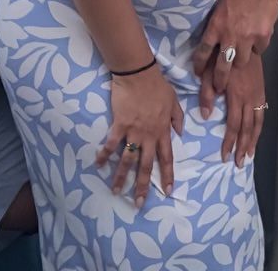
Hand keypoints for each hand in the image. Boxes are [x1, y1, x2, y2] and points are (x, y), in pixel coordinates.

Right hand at [98, 66, 180, 204]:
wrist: (138, 74)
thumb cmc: (157, 85)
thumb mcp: (174, 101)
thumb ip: (177, 118)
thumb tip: (180, 134)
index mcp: (163, 131)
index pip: (167, 157)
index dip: (168, 175)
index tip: (169, 190)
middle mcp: (149, 135)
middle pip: (146, 165)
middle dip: (143, 186)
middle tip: (139, 203)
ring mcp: (133, 131)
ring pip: (128, 160)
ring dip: (121, 177)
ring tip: (116, 191)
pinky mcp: (119, 125)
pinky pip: (111, 144)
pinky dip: (103, 155)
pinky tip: (97, 165)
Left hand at [191, 0, 277, 118]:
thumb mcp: (221, 7)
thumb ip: (217, 25)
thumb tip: (214, 40)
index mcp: (215, 26)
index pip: (203, 52)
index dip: (199, 65)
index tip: (198, 73)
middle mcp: (229, 35)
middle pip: (221, 68)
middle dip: (219, 82)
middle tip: (218, 89)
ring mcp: (247, 38)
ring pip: (241, 62)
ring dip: (241, 60)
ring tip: (242, 54)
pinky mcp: (262, 38)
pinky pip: (258, 50)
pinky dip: (257, 47)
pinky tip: (258, 37)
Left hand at [210, 44, 268, 166]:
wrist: (243, 40)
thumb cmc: (222, 55)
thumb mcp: (208, 72)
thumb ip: (207, 94)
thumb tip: (205, 115)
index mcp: (236, 95)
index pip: (233, 124)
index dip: (229, 141)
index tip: (225, 155)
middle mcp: (249, 98)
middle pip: (247, 128)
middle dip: (242, 146)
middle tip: (238, 163)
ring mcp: (258, 95)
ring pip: (257, 123)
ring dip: (253, 140)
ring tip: (249, 155)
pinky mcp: (262, 91)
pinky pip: (262, 114)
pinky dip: (260, 127)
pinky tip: (256, 134)